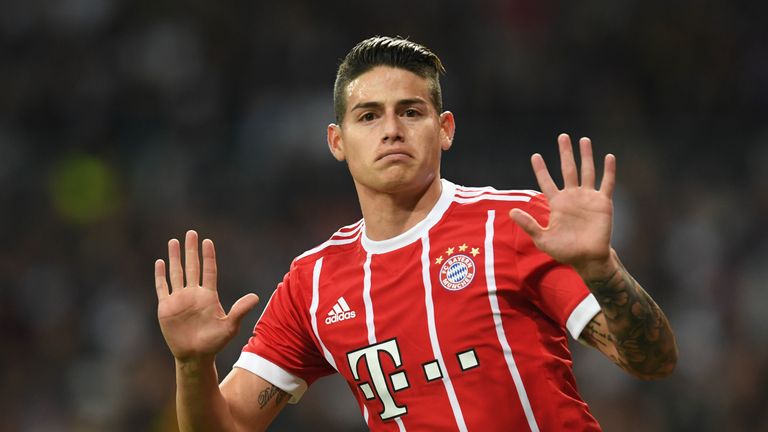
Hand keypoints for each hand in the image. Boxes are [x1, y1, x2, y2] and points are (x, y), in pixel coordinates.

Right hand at [155, 230, 259, 362]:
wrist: (195, 356)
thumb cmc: (214, 343)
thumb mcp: (230, 326)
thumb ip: (240, 310)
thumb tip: (256, 297)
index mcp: (209, 296)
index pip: (209, 271)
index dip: (208, 256)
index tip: (208, 241)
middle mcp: (193, 294)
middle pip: (192, 267)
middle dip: (191, 250)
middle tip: (191, 233)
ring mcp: (179, 299)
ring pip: (176, 273)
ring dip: (175, 257)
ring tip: (174, 241)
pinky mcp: (166, 307)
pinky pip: (162, 287)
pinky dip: (160, 275)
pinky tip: (160, 262)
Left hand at [509, 133, 616, 278]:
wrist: (588, 259)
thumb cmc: (565, 251)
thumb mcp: (542, 239)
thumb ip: (528, 224)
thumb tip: (511, 212)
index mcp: (557, 203)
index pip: (547, 182)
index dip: (541, 170)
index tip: (535, 156)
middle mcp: (572, 196)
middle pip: (568, 169)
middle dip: (565, 153)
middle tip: (562, 136)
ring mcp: (588, 198)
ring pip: (587, 171)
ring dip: (586, 156)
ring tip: (584, 139)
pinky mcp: (603, 203)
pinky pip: (607, 183)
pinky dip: (608, 170)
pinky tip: (608, 157)